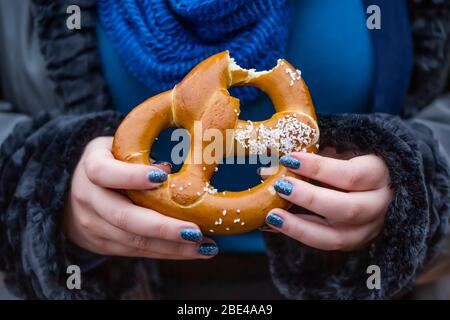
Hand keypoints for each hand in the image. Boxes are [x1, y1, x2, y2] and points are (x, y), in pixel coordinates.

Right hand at [64, 137, 217, 258]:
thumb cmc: (112, 162)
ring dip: (173, 247)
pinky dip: (168, 252)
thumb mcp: (121, 148)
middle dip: (163, 227)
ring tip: (205, 246)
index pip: (105, 172)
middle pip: (123, 216)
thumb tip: (175, 168)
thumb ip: (142, 154)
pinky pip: (138, 251)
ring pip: (134, 240)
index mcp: (91, 165)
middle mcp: (87, 197)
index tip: (162, 177)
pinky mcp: (104, 244)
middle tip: (195, 231)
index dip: (132, 176)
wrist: (73, 192)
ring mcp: (93, 225)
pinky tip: (194, 250)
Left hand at [261, 147, 392, 250]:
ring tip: (272, 215)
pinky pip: (325, 244)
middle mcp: (380, 205)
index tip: (289, 159)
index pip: (353, 175)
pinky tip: (276, 224)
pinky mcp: (353, 242)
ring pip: (337, 237)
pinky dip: (298, 234)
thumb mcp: (336, 150)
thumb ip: (308, 158)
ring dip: (300, 226)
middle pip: (348, 209)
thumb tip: (267, 170)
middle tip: (281, 186)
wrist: (373, 182)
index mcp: (380, 174)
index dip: (319, 168)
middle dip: (310, 199)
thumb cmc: (350, 159)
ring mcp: (368, 229)